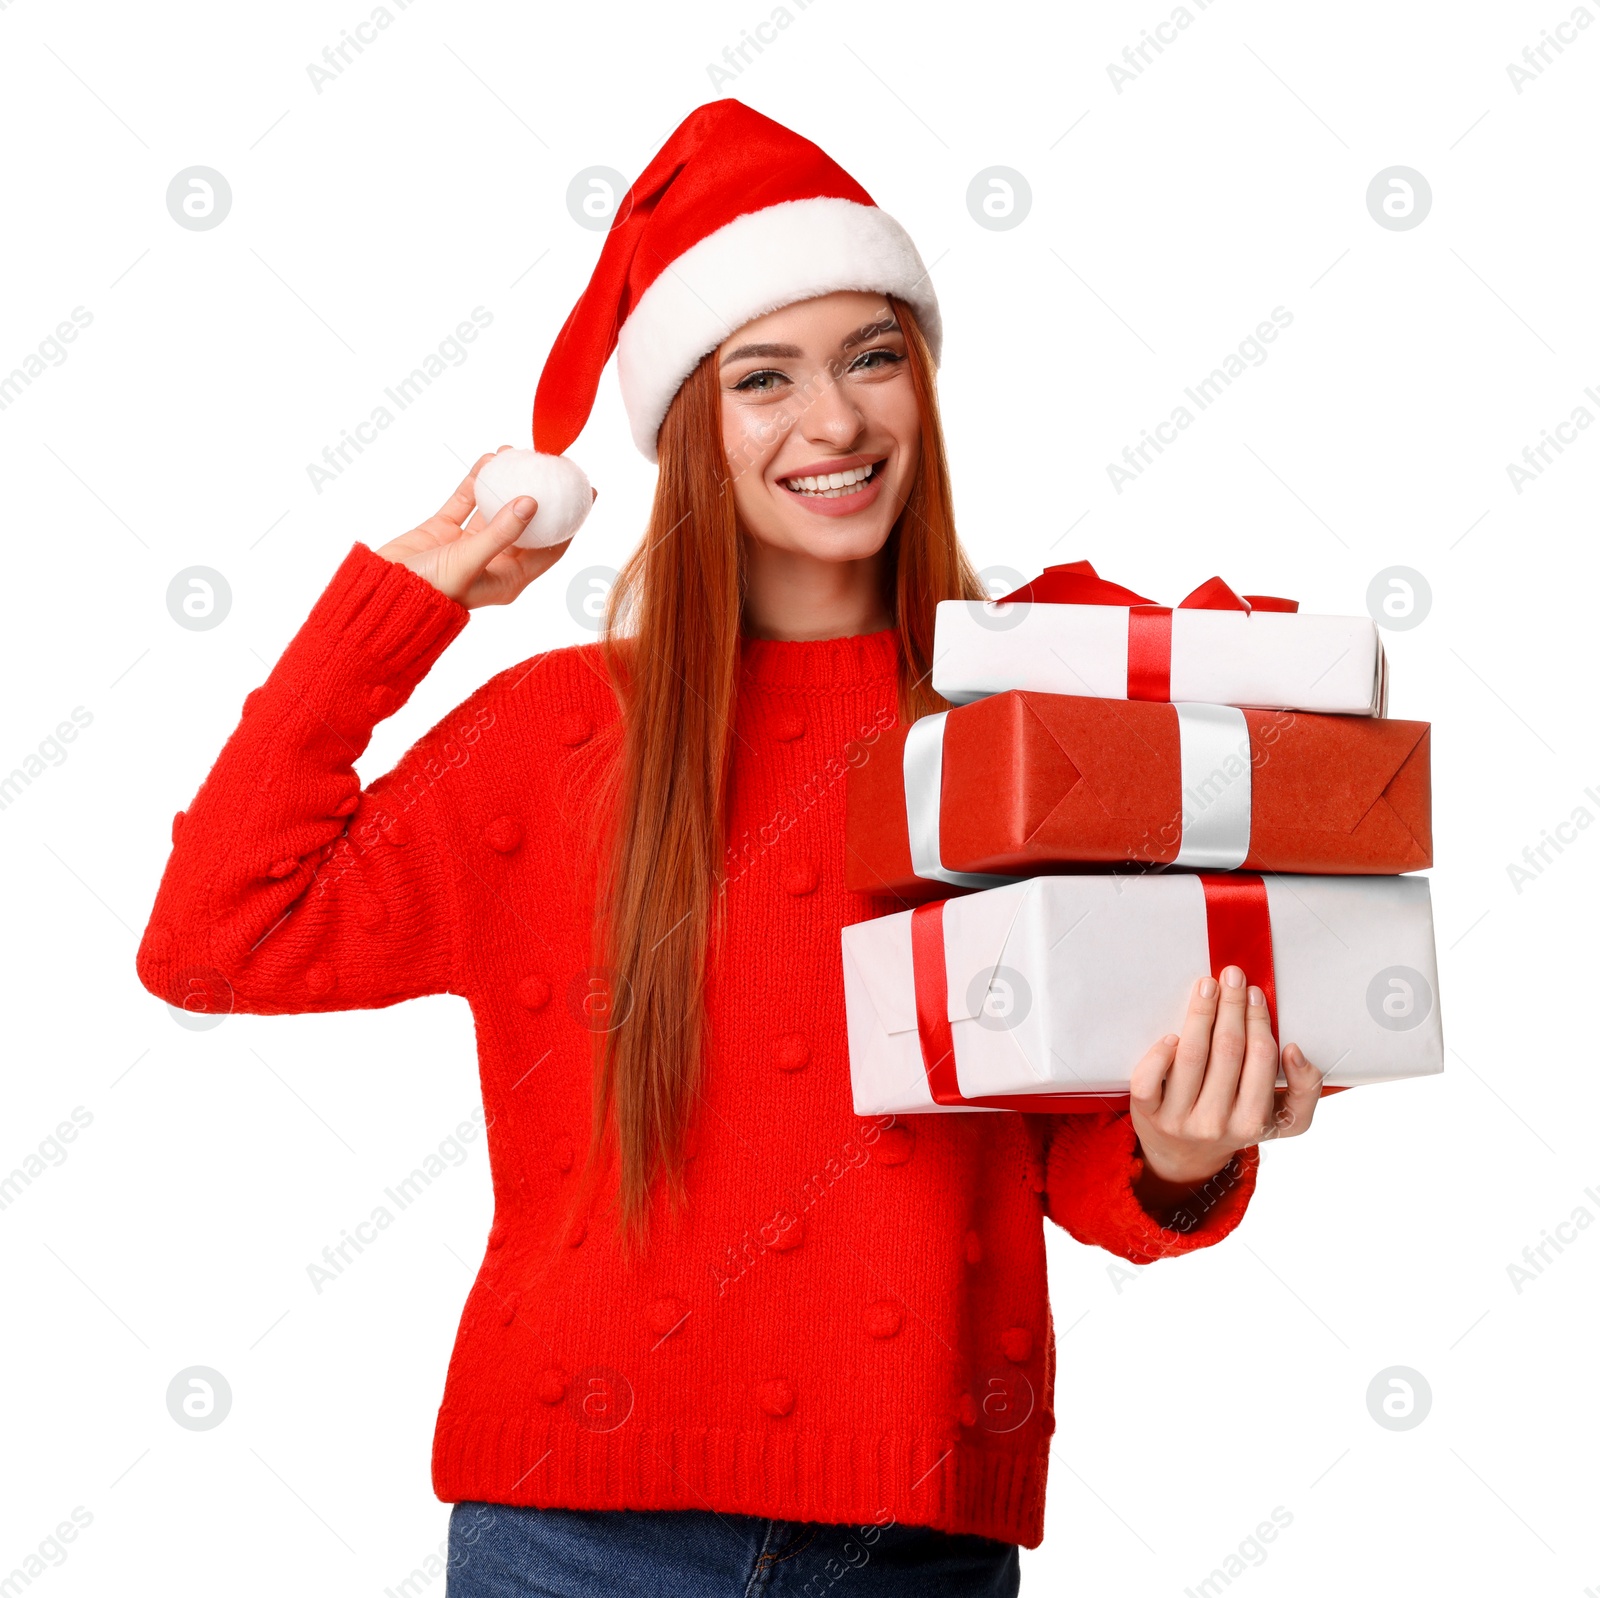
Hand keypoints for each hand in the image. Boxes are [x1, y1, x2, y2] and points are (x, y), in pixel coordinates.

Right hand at [374, 446, 583, 608]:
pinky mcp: (444, 530)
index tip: (586, 493)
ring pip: (496, 506)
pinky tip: (489, 458)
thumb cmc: (430, 590)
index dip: (571, 521)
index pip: (552, 548)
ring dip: (507, 481)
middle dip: (542, 494)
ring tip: (518, 452)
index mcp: (510, 578)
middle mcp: (494, 561)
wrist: (381, 594)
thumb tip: (532, 502)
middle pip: (529, 523)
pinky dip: (477, 481)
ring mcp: (468, 544)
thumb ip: (500, 533)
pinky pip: (466, 500)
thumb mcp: (470, 561)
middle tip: (556, 464)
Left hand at [1129, 966, 1323, 1194]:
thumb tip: (1295, 1051)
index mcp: (1253, 1122)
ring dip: (1201, 1014)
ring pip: (1192, 1056)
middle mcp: (1216, 1123)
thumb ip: (1305, 1090)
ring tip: (1206, 986)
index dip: (1258, 1021)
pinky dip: (1159, 1053)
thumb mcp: (1280, 1120)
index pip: (1260, 1059)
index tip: (1255, 993)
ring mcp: (1178, 1119)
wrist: (1184, 1158)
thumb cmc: (1235, 1124)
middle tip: (1232, 975)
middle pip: (1227, 1051)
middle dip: (1232, 1007)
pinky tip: (1173, 1034)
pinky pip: (1149, 1080)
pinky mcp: (1146, 1113)